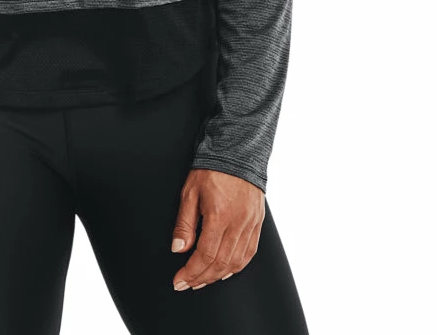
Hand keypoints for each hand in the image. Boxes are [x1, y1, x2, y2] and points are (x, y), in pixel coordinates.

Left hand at [169, 168, 264, 289]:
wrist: (237, 151)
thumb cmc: (211, 169)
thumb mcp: (189, 192)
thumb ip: (184, 223)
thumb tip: (178, 248)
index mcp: (219, 216)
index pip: (205, 255)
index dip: (191, 272)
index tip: (179, 281)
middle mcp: (238, 223)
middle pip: (220, 264)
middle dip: (202, 278)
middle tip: (187, 284)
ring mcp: (250, 224)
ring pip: (236, 262)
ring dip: (218, 276)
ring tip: (202, 280)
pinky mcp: (257, 223)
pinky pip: (250, 252)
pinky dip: (237, 266)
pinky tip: (226, 270)